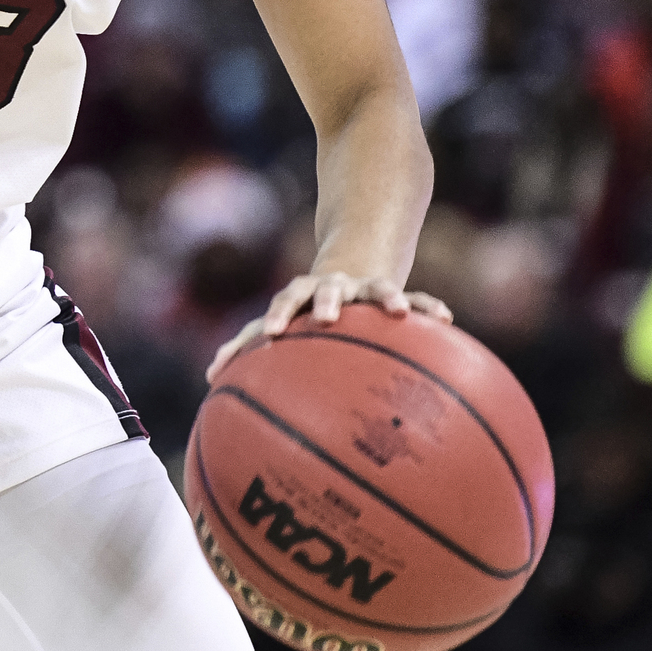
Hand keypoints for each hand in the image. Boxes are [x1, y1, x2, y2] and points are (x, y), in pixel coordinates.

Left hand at [206, 271, 453, 381]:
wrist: (343, 270)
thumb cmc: (304, 314)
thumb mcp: (280, 327)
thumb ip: (245, 349)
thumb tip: (208, 380)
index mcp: (299, 298)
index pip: (282, 304)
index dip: (276, 317)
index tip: (270, 335)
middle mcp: (330, 288)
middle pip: (324, 289)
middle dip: (325, 300)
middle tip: (327, 316)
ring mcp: (362, 287)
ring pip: (374, 286)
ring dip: (384, 296)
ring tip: (398, 310)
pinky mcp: (391, 291)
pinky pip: (414, 296)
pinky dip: (426, 305)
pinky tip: (444, 317)